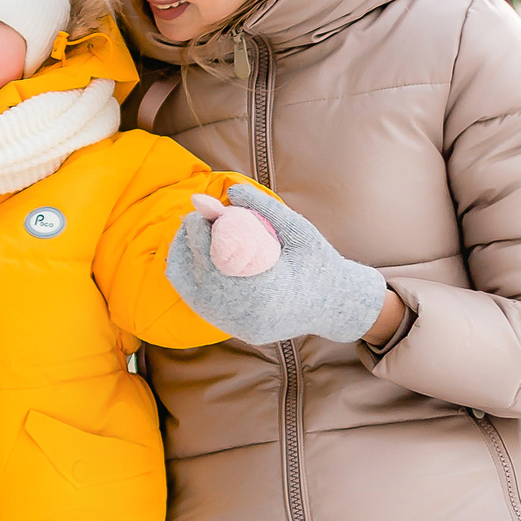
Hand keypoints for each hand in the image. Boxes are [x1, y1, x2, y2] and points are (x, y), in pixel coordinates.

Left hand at [166, 184, 387, 344]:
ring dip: (184, 264)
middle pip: (197, 277)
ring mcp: (240, 327)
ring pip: (193, 295)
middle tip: (191, 220)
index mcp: (264, 291)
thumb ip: (265, 208)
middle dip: (187, 245)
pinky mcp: (238, 331)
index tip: (198, 211)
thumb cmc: (318, 262)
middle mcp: (248, 315)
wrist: (336, 304)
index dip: (198, 233)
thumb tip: (230, 189)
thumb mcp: (298, 229)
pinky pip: (204, 306)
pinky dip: (194, 282)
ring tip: (188, 237)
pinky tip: (196, 260)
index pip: (213, 259)